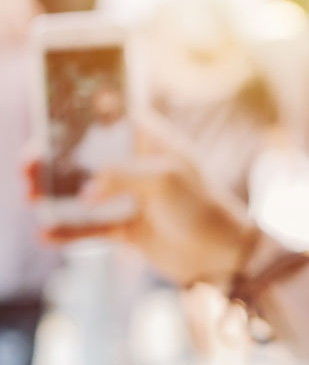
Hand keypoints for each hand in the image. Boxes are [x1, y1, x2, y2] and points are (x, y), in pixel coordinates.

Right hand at [27, 113, 259, 285]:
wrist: (223, 255)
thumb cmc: (203, 207)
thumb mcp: (164, 181)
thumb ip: (121, 176)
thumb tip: (84, 192)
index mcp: (153, 142)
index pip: (113, 117)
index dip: (84, 112)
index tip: (50, 109)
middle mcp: (139, 166)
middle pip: (88, 155)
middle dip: (56, 157)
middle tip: (29, 161)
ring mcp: (132, 198)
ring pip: (84, 192)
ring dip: (55, 193)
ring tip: (29, 195)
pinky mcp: (128, 228)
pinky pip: (91, 228)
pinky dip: (70, 230)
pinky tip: (46, 232)